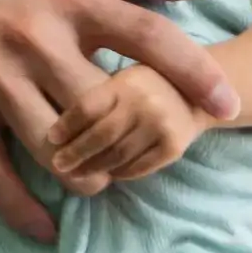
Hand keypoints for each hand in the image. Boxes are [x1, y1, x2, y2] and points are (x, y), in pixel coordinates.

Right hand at [0, 0, 235, 240]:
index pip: (145, 36)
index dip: (192, 71)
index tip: (230, 102)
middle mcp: (36, 41)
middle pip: (104, 107)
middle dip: (136, 138)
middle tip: (154, 150)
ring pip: (56, 150)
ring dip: (90, 177)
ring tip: (104, 176)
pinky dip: (23, 209)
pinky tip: (48, 227)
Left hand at [45, 65, 216, 183]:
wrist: (199, 94)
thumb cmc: (149, 84)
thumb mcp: (123, 78)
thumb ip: (98, 97)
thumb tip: (61, 131)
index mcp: (126, 82)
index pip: (88, 106)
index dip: (67, 126)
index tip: (52, 138)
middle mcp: (144, 102)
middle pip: (101, 136)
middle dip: (75, 154)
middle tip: (58, 164)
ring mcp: (161, 126)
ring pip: (117, 156)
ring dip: (93, 167)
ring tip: (76, 172)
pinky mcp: (173, 148)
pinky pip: (137, 168)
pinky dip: (118, 173)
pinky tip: (106, 172)